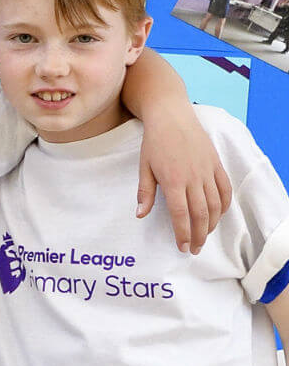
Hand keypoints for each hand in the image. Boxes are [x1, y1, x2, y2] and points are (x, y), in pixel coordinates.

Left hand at [137, 106, 230, 253]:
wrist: (172, 117)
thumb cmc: (154, 142)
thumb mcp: (144, 167)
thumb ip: (144, 192)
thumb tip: (140, 214)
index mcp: (173, 180)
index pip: (180, 214)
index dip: (183, 233)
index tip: (183, 247)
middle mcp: (193, 178)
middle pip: (201, 214)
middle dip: (199, 235)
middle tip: (195, 248)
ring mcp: (207, 171)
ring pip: (215, 205)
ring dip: (212, 224)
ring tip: (205, 235)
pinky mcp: (216, 164)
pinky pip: (225, 189)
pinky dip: (224, 205)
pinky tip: (219, 215)